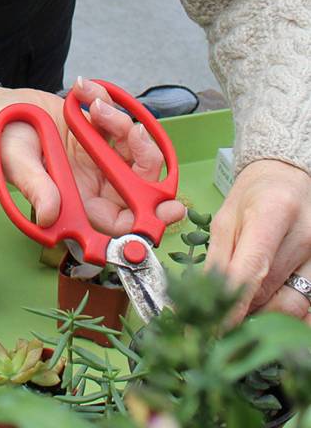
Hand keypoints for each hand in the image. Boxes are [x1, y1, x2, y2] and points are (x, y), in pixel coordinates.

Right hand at [0, 76, 184, 236]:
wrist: (1, 109)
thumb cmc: (4, 142)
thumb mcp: (17, 163)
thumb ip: (37, 187)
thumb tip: (50, 214)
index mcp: (80, 204)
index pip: (121, 223)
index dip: (148, 221)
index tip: (169, 208)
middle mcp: (96, 184)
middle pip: (139, 183)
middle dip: (145, 158)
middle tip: (134, 134)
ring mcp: (101, 156)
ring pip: (134, 148)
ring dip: (120, 122)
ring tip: (92, 105)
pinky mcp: (101, 130)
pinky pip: (119, 118)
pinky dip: (108, 100)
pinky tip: (84, 92)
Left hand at [205, 158, 310, 323]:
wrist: (288, 179)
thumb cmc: (252, 196)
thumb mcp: (226, 219)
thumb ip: (219, 260)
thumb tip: (207, 301)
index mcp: (273, 213)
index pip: (253, 268)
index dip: (234, 304)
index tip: (215, 327)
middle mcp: (304, 235)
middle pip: (272, 291)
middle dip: (244, 309)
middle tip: (222, 314)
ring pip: (293, 305)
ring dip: (265, 314)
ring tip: (245, 305)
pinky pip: (309, 305)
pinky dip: (287, 314)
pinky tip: (268, 309)